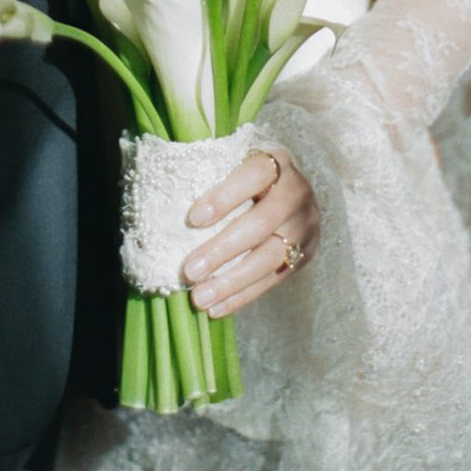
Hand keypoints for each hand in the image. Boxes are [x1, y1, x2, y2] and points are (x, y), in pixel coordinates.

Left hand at [181, 144, 319, 317]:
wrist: (293, 191)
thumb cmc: (248, 177)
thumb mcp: (235, 164)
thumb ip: (211, 176)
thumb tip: (165, 204)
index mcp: (277, 162)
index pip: (253, 175)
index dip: (224, 196)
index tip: (193, 219)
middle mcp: (297, 193)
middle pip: (261, 223)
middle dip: (223, 250)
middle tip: (190, 271)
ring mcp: (305, 226)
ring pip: (270, 257)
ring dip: (232, 282)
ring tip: (200, 298)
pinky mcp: (305, 254)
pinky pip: (274, 279)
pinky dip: (243, 295)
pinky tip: (217, 308)